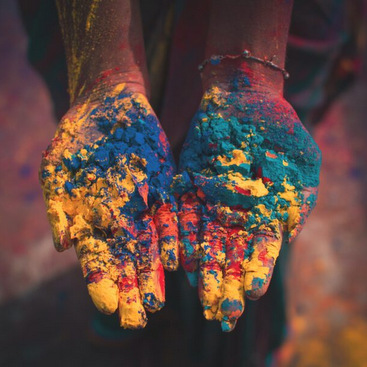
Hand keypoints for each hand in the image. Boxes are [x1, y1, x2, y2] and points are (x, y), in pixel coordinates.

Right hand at [40, 83, 178, 328]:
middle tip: (137, 319)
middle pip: (125, 260)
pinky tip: (173, 260)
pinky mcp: (164, 188)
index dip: (102, 284)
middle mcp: (119, 218)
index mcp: (91, 218)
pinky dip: (170, 237)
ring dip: (152, 272)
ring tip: (157, 301)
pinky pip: (169, 216)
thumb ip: (59, 207)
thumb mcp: (58, 167)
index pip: (97, 259)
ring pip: (148, 245)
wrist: (110, 105)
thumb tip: (62, 245)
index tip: (110, 308)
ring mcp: (143, 205)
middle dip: (130, 289)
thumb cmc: (78, 136)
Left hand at [175, 77, 320, 330]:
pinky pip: (182, 216)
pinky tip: (178, 259)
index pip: (260, 250)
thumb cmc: (280, 129)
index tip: (251, 295)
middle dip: (227, 282)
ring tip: (198, 296)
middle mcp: (235, 215)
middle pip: (230, 254)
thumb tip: (290, 235)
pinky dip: (180, 237)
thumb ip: (298, 200)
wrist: (245, 100)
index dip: (257, 271)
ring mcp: (210, 203)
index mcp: (264, 214)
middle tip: (222, 313)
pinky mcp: (188, 188)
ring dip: (202, 268)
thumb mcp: (302, 163)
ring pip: (204, 241)